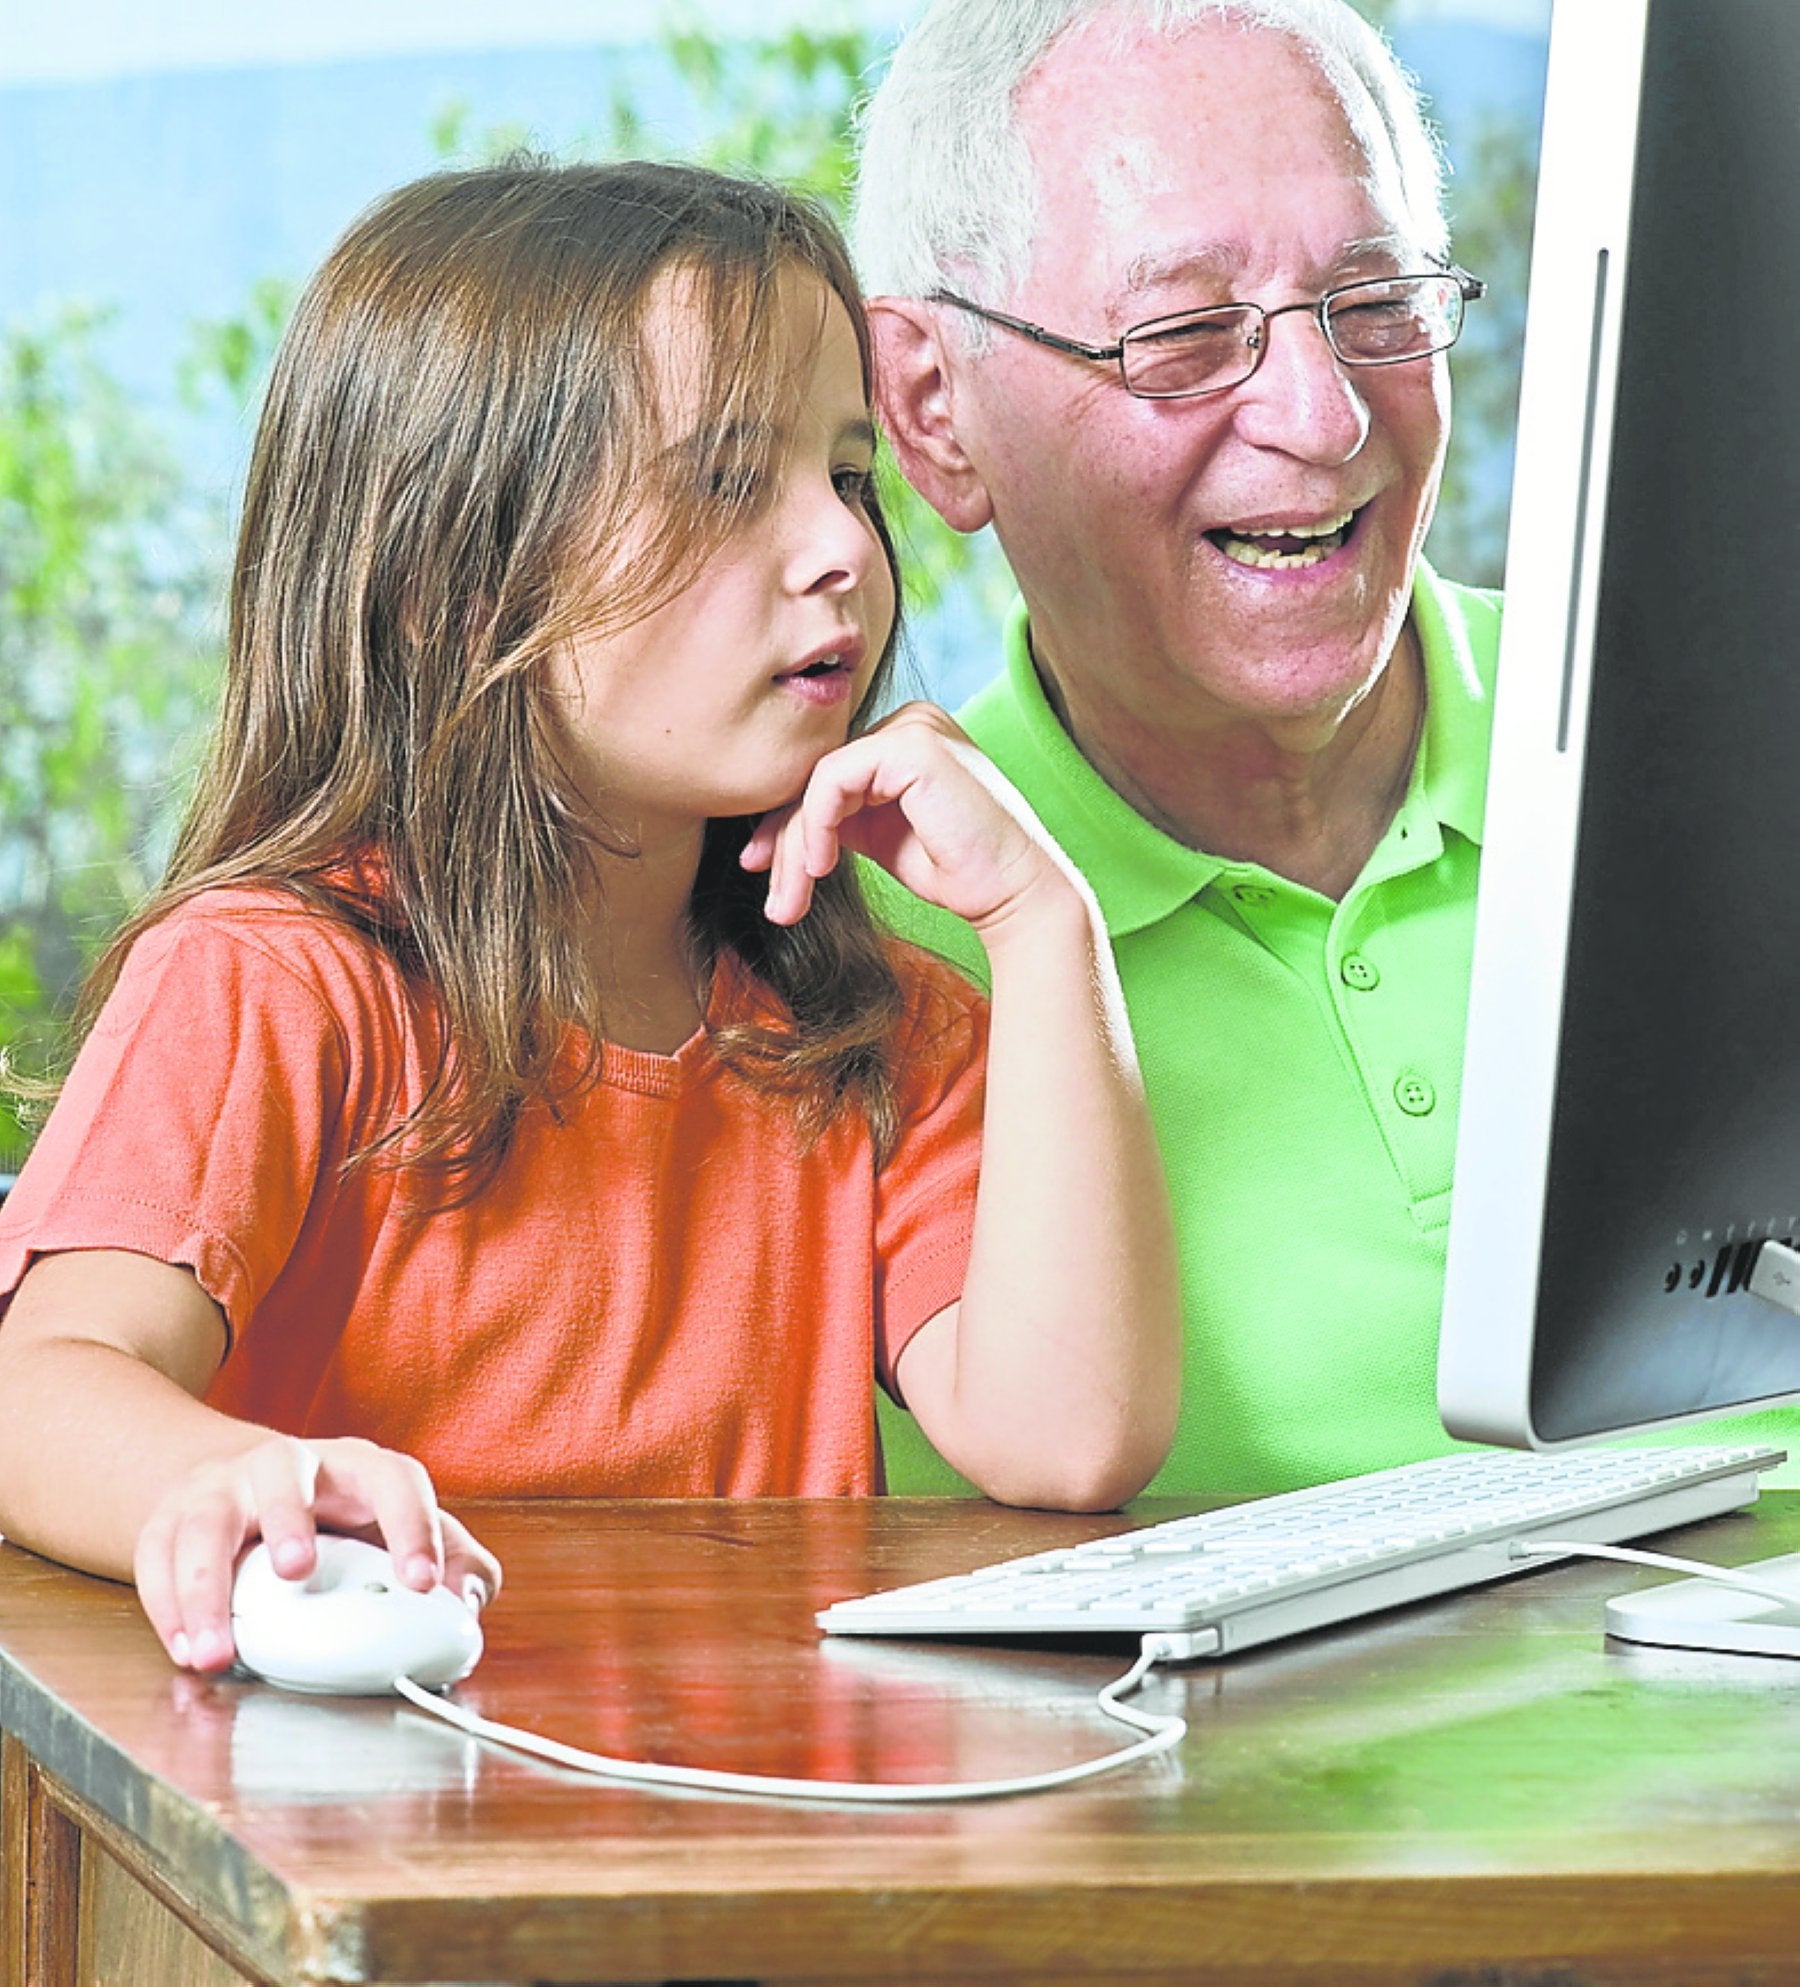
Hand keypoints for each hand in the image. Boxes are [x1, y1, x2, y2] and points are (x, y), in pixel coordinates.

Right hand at [132, 1433, 502, 1672]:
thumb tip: (469, 1598)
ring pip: (206, 1520)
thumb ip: (451, 1559)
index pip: (394, 1481)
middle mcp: (288, 1465)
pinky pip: (156, 1557)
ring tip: (215, 1652)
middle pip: (285, 1472)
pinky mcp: (170, 1517)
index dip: (412, 1528)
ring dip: (205, 1587)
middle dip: (289, 1518)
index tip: (422, 1584)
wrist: (248, 1487)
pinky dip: (165, 1607)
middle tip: (297, 1569)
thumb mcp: (397, 1527)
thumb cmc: (340, 1516)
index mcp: (358, 1467)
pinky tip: (185, 1650)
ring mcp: (223, 1487)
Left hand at [741, 702, 1076, 931]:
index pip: (829, 775)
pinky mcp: (912, 744)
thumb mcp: (880, 836)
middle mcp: (912, 719)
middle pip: (818, 777)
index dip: (787, 824)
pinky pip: (833, 779)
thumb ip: (841, 816)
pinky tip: (823, 866)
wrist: (1013, 893)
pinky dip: (817, 825)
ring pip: (818, 782)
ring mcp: (915, 725)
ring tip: (794, 900)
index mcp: (907, 737)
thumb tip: (777, 831)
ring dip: (796, 847)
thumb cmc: (957, 870)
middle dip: (786, 844)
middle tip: (777, 903)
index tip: (761, 869)